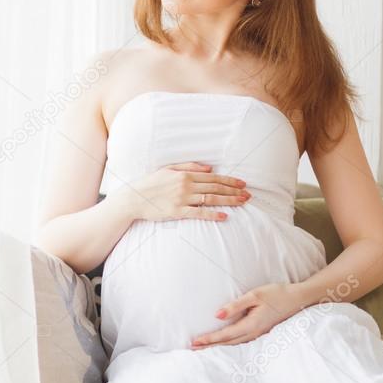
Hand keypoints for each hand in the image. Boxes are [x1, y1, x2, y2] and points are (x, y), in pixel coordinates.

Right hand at [117, 162, 249, 222]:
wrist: (134, 198)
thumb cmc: (151, 183)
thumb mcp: (168, 169)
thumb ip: (189, 166)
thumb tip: (209, 168)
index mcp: (185, 174)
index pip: (213, 177)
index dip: (230, 180)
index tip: (242, 183)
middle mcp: (186, 185)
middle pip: (215, 187)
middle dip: (234, 191)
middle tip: (248, 194)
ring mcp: (182, 199)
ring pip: (211, 199)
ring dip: (229, 200)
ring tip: (242, 202)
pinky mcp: (177, 212)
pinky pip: (199, 213)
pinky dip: (212, 214)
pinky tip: (224, 216)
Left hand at [189, 283, 299, 348]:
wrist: (298, 299)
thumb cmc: (276, 294)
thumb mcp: (254, 295)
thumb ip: (235, 306)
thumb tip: (217, 316)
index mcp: (252, 324)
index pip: (225, 335)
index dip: (210, 339)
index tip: (195, 342)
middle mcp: (255, 333)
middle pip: (228, 343)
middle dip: (210, 347)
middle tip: (192, 350)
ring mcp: (259, 334)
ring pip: (235, 344)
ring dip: (219, 347)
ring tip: (204, 349)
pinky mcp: (262, 332)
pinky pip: (242, 342)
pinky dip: (230, 345)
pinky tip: (225, 345)